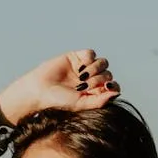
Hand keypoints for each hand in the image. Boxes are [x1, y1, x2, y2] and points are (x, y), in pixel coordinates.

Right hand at [0, 49, 119, 125]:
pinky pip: (91, 53)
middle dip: (98, 79)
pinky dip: (88, 59)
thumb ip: (99, 101)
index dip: (113, 85)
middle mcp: (91, 80)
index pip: (113, 86)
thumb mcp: (81, 104)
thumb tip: (116, 93)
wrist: (40, 89)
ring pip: (102, 62)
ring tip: (82, 76)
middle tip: (84, 85)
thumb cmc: (59, 101)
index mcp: (94, 92)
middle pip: (108, 74)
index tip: (106, 88)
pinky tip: (78, 68)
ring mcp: (84, 68)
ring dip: (95, 68)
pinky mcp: (76, 57)